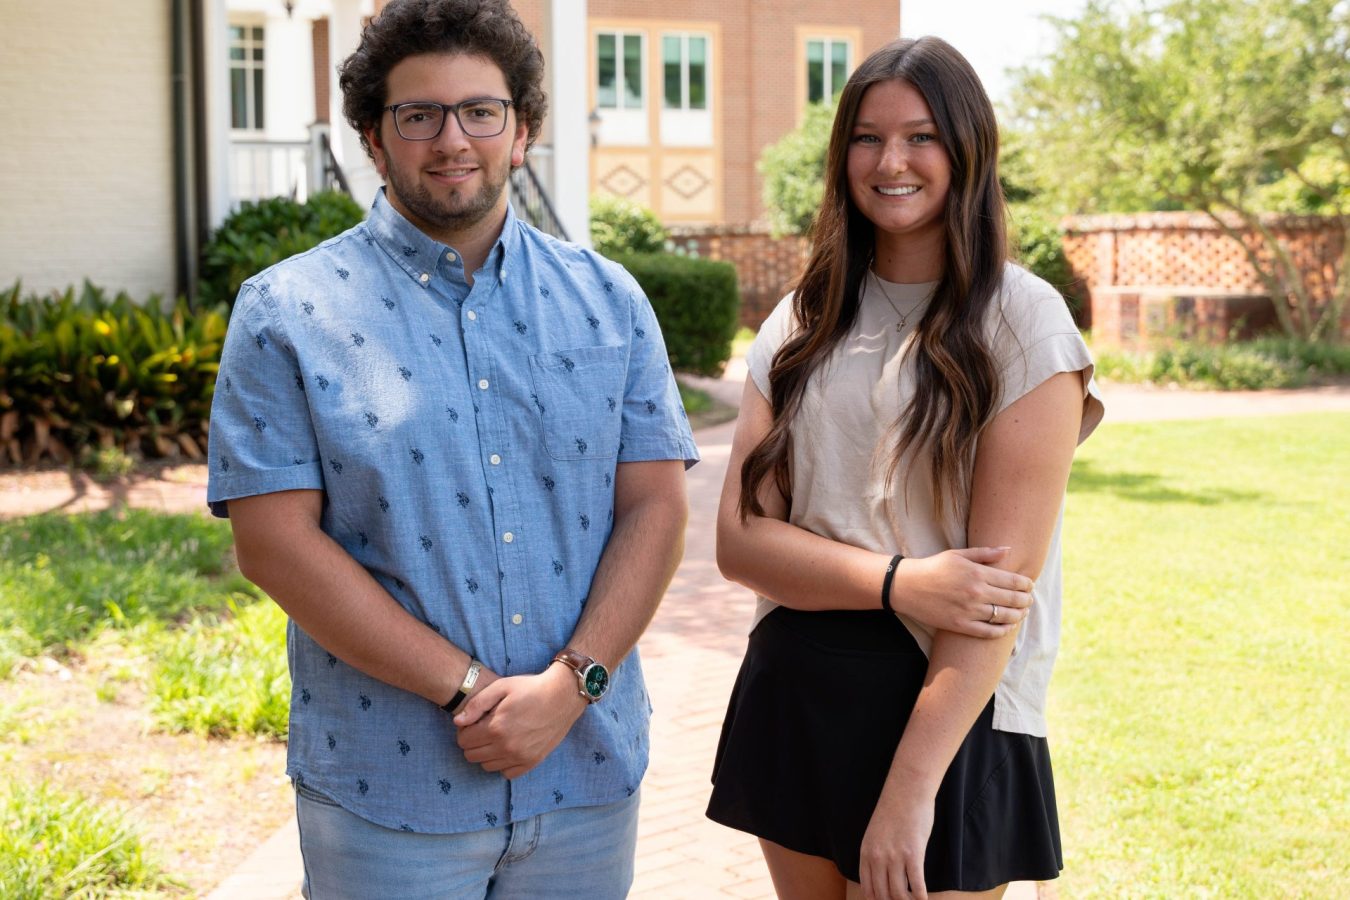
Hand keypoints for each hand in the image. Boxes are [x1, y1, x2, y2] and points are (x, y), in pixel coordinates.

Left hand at [453, 663, 586, 778]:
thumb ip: (477, 704)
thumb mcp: (502, 687)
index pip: (463, 741)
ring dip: (486, 753)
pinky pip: (506, 773)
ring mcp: (520, 757)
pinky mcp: (532, 762)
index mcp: (496, 728)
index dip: (465, 730)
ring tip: (497, 737)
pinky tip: (508, 748)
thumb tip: (458, 722)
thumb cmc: (531, 688)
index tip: (475, 721)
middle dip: (473, 742)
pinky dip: (503, 764)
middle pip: (472, 756)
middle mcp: (506, 747)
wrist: (563, 696)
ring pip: (487, 766)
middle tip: (484, 729)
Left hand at [859, 782, 935, 899]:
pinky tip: (924, 899)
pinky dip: (921, 897)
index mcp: (866, 853)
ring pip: (899, 893)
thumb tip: (883, 875)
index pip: (868, 888)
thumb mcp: (875, 833)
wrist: (906, 791)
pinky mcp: (913, 854)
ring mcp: (895, 857)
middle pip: (884, 894)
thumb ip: (876, 853)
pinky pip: (917, 884)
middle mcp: (878, 857)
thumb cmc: (894, 810)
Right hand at [892, 547, 1032, 637]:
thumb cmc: (933, 567)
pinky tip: (1007, 627)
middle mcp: (976, 592)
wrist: (908, 586)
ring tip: (1021, 613)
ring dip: (1017, 616)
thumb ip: (985, 553)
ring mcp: (969, 610)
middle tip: (1029, 600)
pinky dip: (1002, 631)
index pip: (1012, 581)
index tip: (1030, 586)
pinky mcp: (960, 625)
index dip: (1026, 584)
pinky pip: (988, 632)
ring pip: (1004, 617)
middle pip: (1012, 600)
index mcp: (977, 573)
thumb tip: (1008, 550)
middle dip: (1025, 600)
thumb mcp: (958, 554)